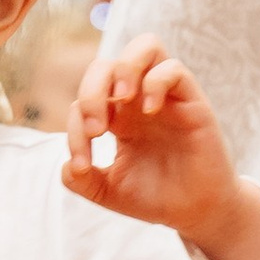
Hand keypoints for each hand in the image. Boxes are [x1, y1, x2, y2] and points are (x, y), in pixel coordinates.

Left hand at [64, 35, 259, 259]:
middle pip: (107, 64)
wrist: (194, 213)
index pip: (84, 100)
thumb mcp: (110, 192)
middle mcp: (139, 100)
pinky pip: (174, 70)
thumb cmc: (155, 197)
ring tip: (120, 100)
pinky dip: (156, 83)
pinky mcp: (193, 103)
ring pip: (146, 46)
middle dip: (91, 89)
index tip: (82, 165)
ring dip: (124, 68)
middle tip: (96, 128)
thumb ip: (82, 181)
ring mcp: (166, 97)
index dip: (74, 129)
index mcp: (117, 116)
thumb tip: (66, 167)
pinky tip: (149, 111)